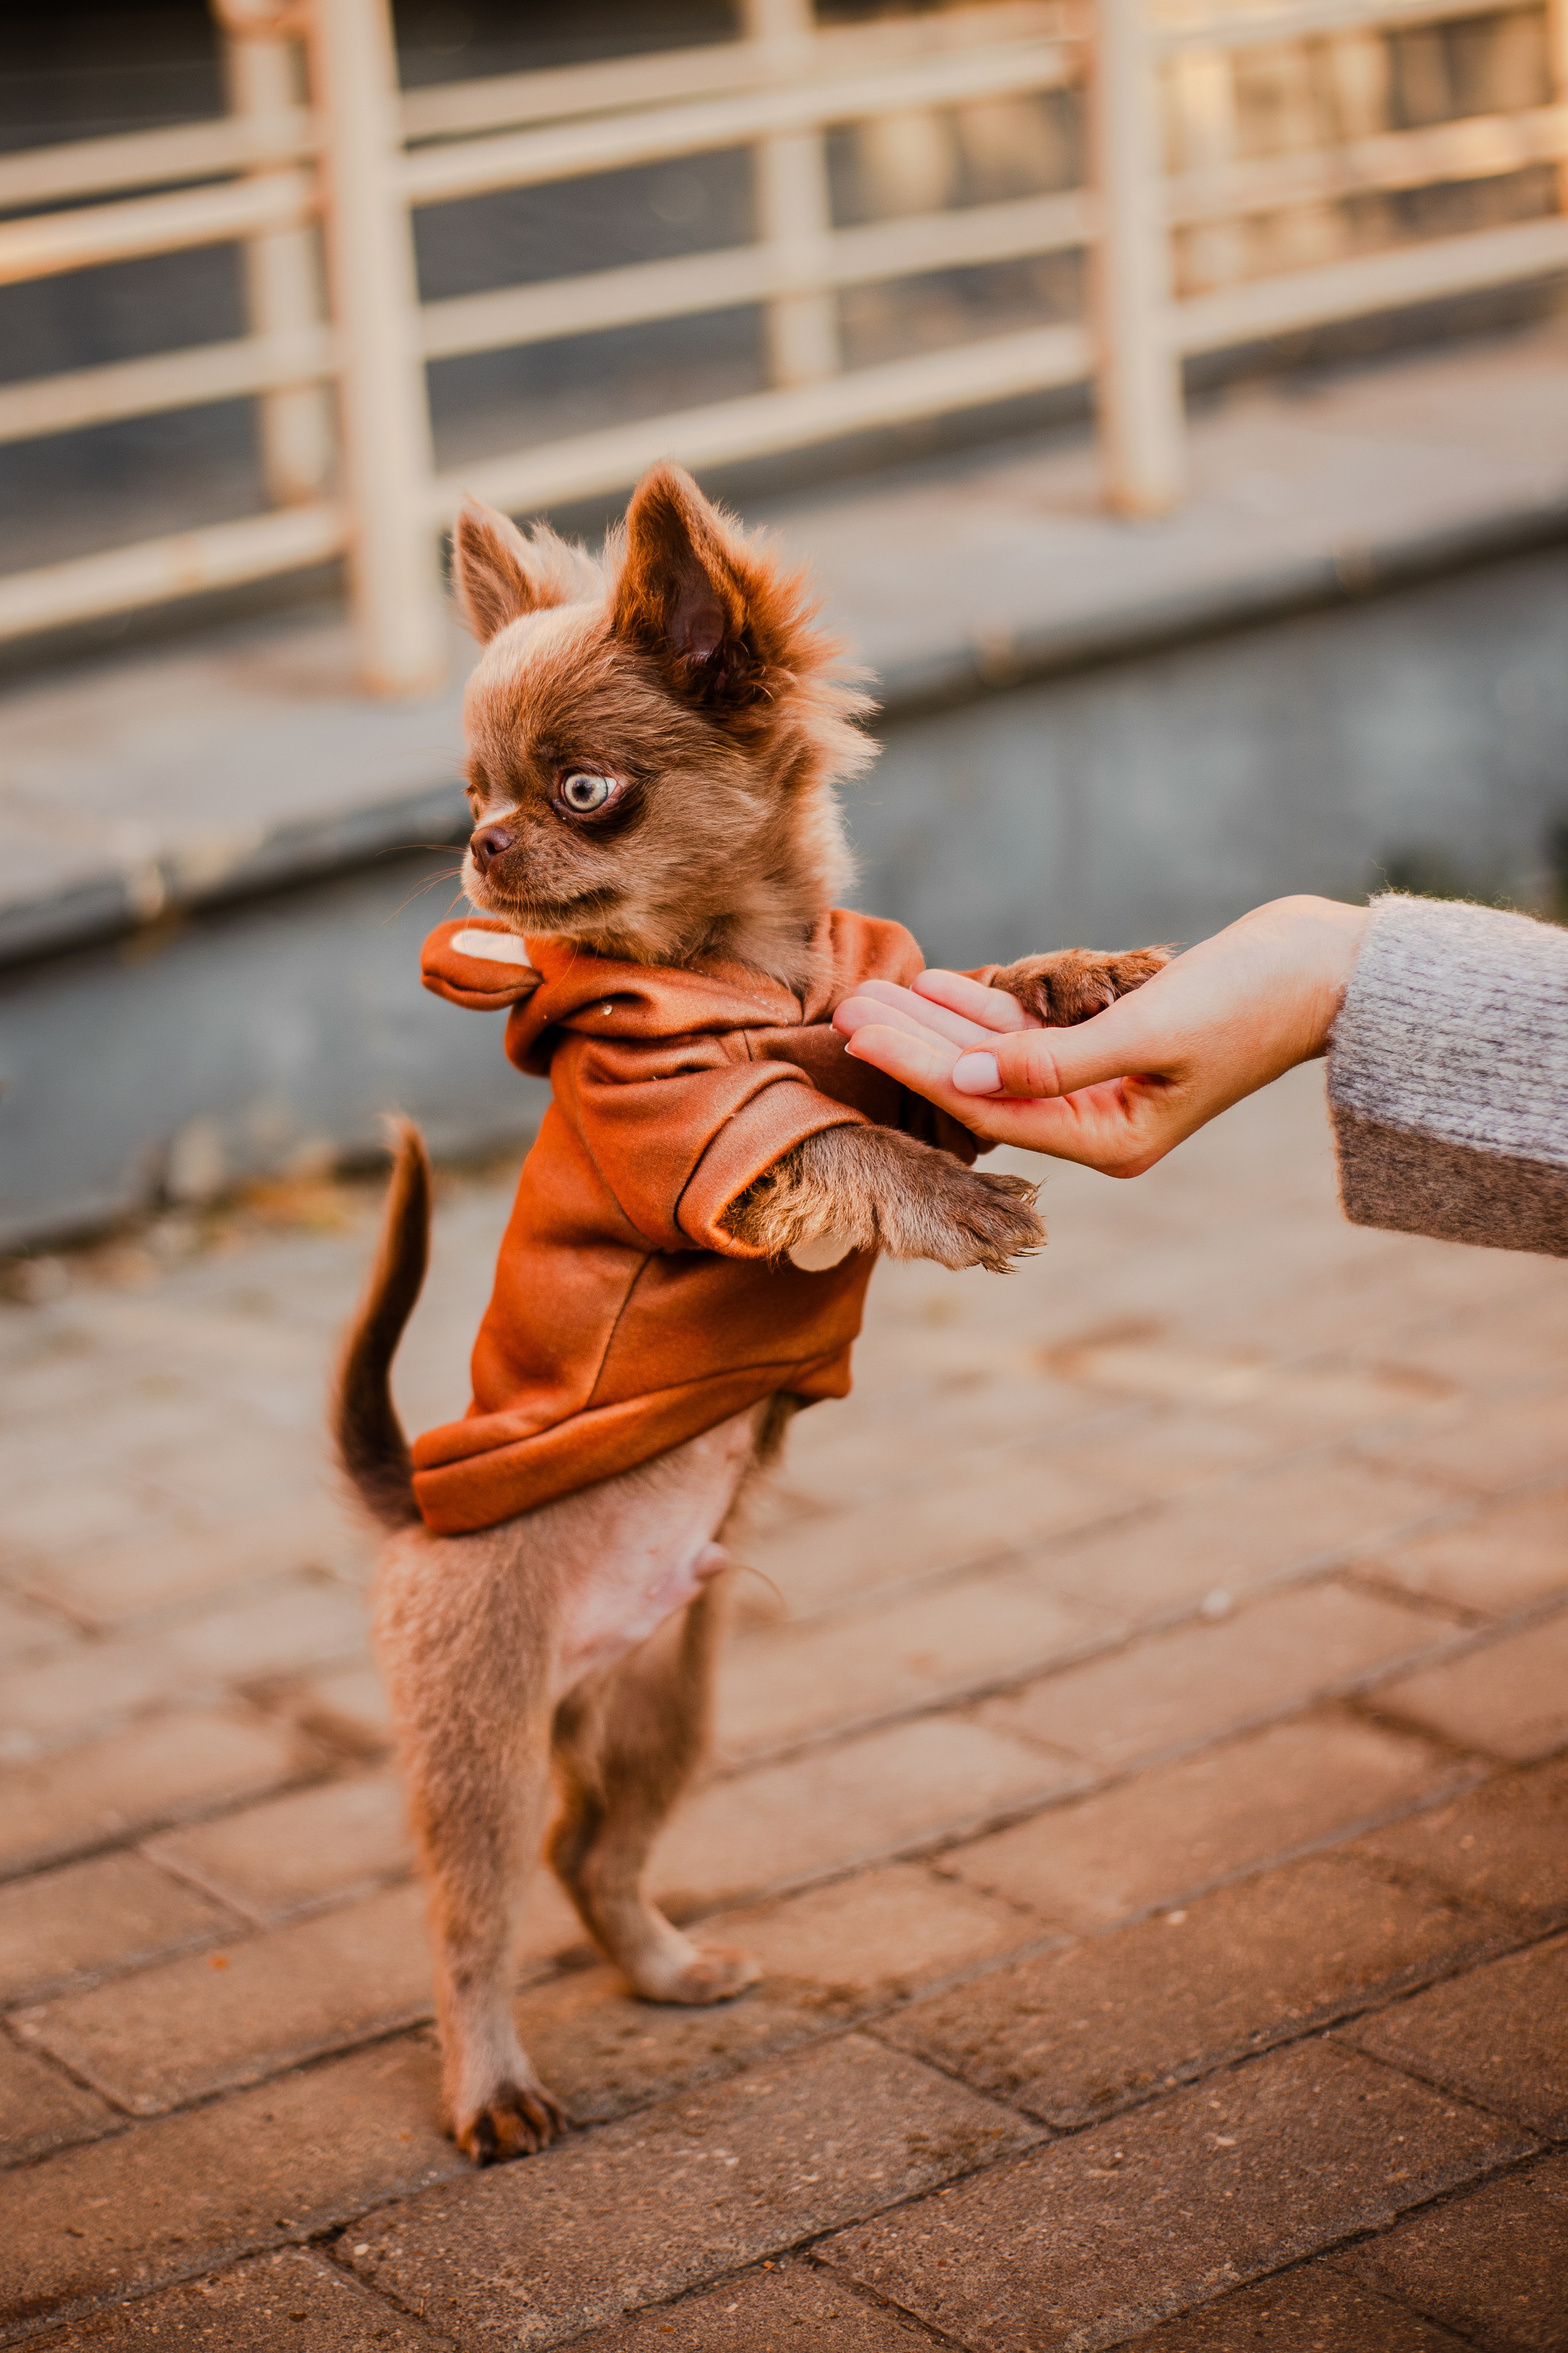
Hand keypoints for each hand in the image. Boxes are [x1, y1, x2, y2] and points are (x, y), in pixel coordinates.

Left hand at [832, 896, 1370, 1176]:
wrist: (1329, 969)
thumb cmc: (1254, 1000)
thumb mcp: (1151, 1032)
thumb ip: (1054, 1062)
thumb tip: (967, 1079)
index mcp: (1109, 1141)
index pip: (987, 1104)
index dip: (918, 1066)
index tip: (859, 1031)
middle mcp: (1097, 1124)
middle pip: (981, 1086)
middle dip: (912, 1047)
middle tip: (844, 1011)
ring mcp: (1102, 1087)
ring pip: (998, 1057)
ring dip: (937, 1025)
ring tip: (872, 995)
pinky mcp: (1109, 1046)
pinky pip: (1030, 1033)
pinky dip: (984, 1009)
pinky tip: (934, 985)